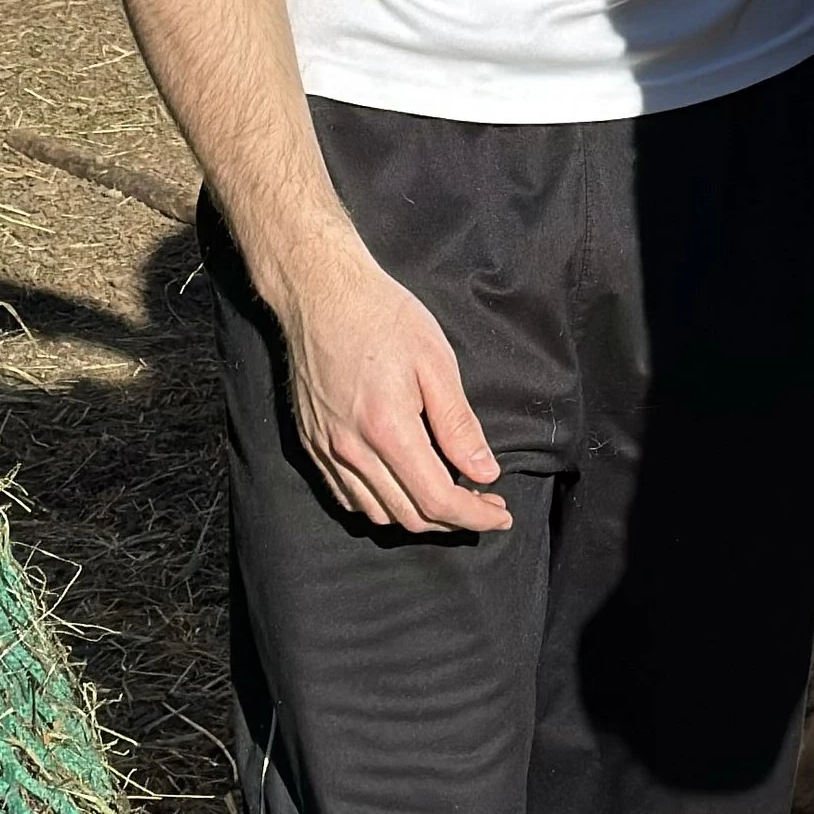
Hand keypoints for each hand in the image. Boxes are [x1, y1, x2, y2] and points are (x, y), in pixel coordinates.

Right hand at [270, 235, 512, 535]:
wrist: (321, 293)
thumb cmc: (383, 318)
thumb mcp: (437, 364)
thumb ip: (459, 426)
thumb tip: (484, 473)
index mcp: (388, 430)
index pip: (438, 500)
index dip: (475, 516)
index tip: (502, 515)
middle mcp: (351, 449)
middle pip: (410, 516)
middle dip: (454, 521)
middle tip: (485, 503)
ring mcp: (326, 450)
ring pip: (377, 514)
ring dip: (419, 517)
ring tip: (451, 498)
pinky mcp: (311, 444)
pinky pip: (348, 497)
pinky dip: (382, 505)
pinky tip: (405, 487)